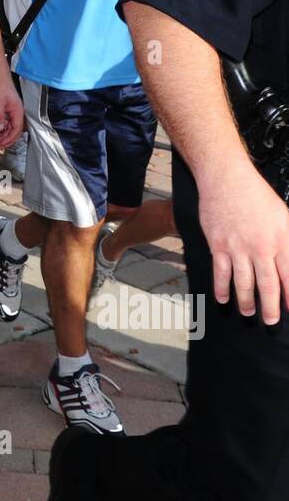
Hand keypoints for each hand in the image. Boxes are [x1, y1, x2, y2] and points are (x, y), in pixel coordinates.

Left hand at [0, 74, 23, 149]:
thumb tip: (0, 128)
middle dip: (6, 139)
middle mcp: (17, 112)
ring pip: (11, 127)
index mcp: (17, 111)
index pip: (17, 129)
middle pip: (15, 130)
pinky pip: (7, 123)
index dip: (10, 139)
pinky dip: (2, 128)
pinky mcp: (9, 110)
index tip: (2, 144)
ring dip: (4, 135)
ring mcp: (13, 112)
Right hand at [197, 163, 288, 324]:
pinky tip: (223, 298)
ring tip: (249, 312)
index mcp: (280, 239)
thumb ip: (288, 240)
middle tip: (272, 321)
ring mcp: (238, 248)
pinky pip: (221, 273)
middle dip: (271, 307)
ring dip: (247, 302)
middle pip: (268, 285)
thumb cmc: (256, 194)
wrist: (227, 179)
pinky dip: (222, 289)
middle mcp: (260, 247)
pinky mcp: (218, 246)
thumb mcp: (283, 216)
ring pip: (244, 283)